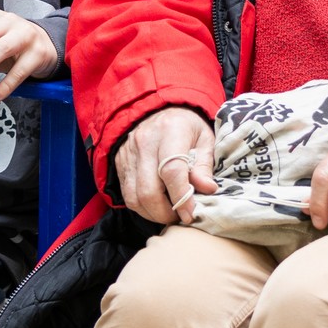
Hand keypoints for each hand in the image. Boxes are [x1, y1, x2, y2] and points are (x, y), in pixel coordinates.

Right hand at [114, 106, 215, 226]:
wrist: (156, 110)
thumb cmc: (185, 126)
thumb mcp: (204, 138)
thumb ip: (204, 165)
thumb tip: (207, 189)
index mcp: (170, 131)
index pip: (171, 170)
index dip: (182, 197)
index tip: (191, 213)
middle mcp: (144, 142)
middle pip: (148, 190)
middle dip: (165, 213)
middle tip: (180, 217)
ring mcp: (128, 154)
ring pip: (134, 197)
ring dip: (152, 214)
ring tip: (169, 213)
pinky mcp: (119, 163)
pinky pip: (126, 195)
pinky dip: (142, 207)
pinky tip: (156, 207)